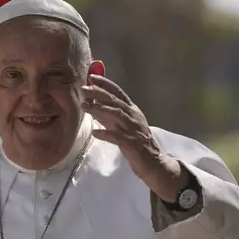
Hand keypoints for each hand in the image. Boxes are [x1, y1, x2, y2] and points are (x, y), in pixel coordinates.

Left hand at [81, 74, 188, 201]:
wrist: (155, 162)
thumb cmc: (137, 143)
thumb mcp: (123, 125)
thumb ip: (109, 116)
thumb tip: (93, 105)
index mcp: (132, 111)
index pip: (118, 93)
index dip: (105, 83)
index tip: (91, 76)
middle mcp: (133, 117)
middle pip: (115, 100)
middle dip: (99, 93)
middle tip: (84, 88)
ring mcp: (134, 129)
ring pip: (116, 114)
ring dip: (99, 109)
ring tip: (84, 106)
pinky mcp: (132, 144)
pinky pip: (117, 137)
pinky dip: (106, 134)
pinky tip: (95, 133)